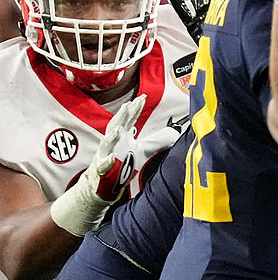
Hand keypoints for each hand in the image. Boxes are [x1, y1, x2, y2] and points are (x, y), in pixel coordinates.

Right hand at [49, 95, 144, 235]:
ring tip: (119, 129)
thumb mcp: (142, 150)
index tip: (143, 97)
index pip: (129, 119)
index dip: (135, 109)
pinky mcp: (101, 169)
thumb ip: (157, 142)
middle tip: (129, 105)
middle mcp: (113, 142)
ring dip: (112, 136)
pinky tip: (111, 159)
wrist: (105, 182)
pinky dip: (106, 161)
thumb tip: (174, 134)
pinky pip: (103, 165)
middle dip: (122, 116)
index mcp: (122, 136)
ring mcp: (105, 154)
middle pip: (116, 125)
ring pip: (107, 143)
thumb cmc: (123, 163)